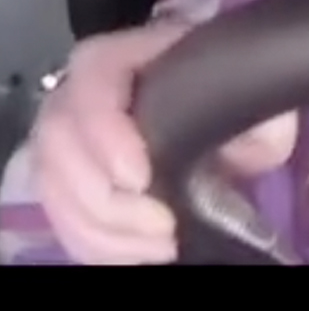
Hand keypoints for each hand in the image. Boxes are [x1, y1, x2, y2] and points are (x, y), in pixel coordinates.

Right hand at [32, 21, 297, 265]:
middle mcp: (80, 91)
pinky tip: (139, 254)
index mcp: (124, 56)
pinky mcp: (67, 181)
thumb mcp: (251, 92)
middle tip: (163, 227)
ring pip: (53, 186)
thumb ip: (252, 108)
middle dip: (106, 198)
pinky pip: (61, 218)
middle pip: (58, 141)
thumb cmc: (224, 94)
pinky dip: (95, 246)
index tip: (141, 177)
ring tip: (161, 246)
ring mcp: (66, 137)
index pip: (92, 76)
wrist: (212, 113)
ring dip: (102, 230)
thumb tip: (254, 138)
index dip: (105, 130)